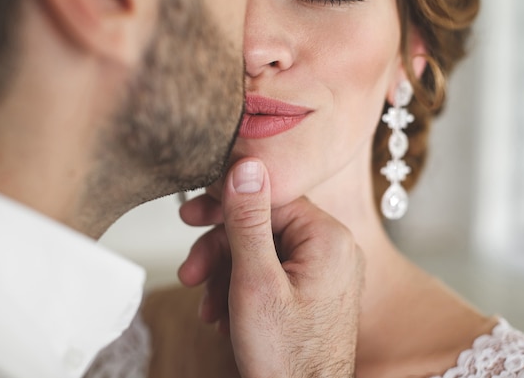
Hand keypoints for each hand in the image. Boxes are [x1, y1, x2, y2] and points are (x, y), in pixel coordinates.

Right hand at [179, 159, 363, 377]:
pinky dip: (244, 289)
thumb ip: (248, 220)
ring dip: (227, 275)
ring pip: (264, 253)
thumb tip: (246, 166)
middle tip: (190, 270)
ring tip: (206, 304)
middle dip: (221, 251)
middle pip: (264, 227)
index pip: (270, 199)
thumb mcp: (255, 281)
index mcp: (328, 238)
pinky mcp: (315, 292)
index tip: (193, 213)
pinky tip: (224, 313)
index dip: (226, 205)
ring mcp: (325, 273)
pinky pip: (273, 274)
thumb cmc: (286, 357)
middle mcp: (333, 250)